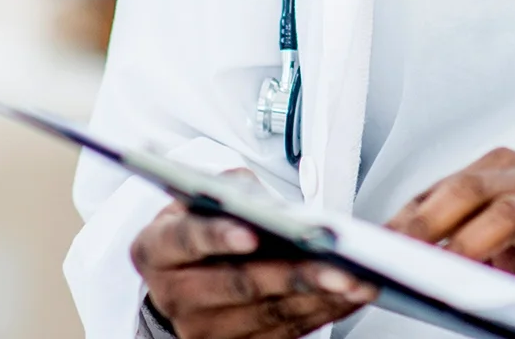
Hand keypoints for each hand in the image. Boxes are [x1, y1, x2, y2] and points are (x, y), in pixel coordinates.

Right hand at [130, 174, 377, 338]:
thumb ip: (229, 190)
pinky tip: (351, 294)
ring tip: (357, 280)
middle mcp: (176, 295)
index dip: (217, 236)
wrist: (182, 280)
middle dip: (291, 275)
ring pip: (269, 314)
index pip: (186, 241)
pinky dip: (325, 311)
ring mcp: (206, 328)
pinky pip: (288, 331)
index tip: (250, 232)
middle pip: (238, 285)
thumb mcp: (197, 199)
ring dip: (319, 297)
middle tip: (334, 264)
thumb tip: (271, 207)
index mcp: (157, 250)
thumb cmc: (197, 229)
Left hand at [386, 148, 514, 307]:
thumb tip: (398, 250)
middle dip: (429, 223)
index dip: (404, 217)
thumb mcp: (504, 210)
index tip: (372, 246)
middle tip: (399, 254)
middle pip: (470, 190)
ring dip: (473, 244)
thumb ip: (458, 223)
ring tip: (448, 274)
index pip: (442, 187)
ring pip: (510, 215)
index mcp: (500, 169)